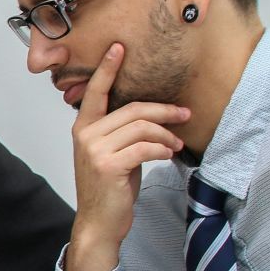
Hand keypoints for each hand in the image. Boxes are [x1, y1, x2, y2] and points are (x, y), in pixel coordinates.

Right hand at [63, 43, 188, 270]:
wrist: (100, 222)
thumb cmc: (110, 188)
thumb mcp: (113, 154)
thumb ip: (123, 132)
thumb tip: (154, 115)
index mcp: (84, 128)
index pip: (95, 92)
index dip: (108, 69)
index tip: (119, 48)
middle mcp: (86, 135)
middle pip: (132, 109)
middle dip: (164, 110)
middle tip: (185, 114)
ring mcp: (95, 149)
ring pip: (141, 127)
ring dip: (166, 134)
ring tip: (176, 144)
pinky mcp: (109, 165)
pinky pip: (145, 147)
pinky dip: (162, 149)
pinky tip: (168, 154)